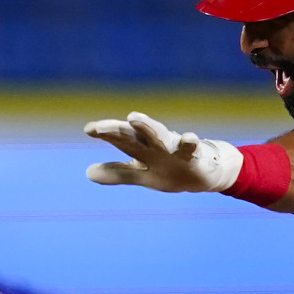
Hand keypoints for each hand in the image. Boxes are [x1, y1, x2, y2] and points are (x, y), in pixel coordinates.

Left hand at [84, 112, 244, 192]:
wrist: (205, 173)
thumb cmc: (169, 170)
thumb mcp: (142, 175)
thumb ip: (117, 173)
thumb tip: (88, 173)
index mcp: (140, 149)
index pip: (119, 140)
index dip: (105, 134)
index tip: (89, 129)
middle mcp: (154, 144)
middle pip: (132, 135)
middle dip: (116, 130)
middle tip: (100, 127)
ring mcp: (173, 148)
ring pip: (158, 135)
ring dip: (147, 126)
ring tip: (134, 117)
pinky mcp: (193, 155)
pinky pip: (191, 148)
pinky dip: (189, 142)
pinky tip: (189, 137)